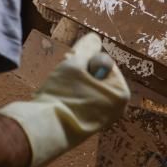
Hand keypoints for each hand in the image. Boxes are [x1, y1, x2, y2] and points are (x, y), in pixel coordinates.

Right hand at [0, 33, 128, 166]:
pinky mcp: (88, 126)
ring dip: (71, 84)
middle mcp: (116, 108)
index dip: (86, 62)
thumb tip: (94, 38)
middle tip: (63, 78)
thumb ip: (86, 49)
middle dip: (78, 74)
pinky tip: (58, 102)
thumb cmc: (63, 95)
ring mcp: (103, 119)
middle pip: (96, 76)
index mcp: (120, 93)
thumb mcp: (74, 64)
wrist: (46, 129)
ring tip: (58, 91)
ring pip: (86, 88)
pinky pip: (81, 102)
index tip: (73, 70)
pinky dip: (69, 98)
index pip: (105, 63)